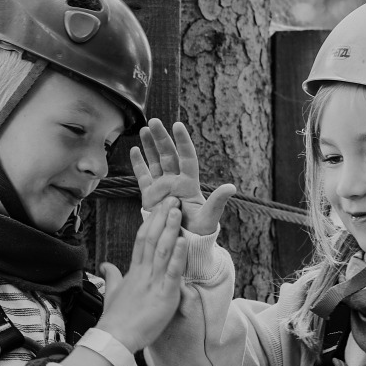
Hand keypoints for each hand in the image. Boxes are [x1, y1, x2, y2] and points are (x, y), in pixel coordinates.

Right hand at [97, 198, 186, 352]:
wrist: (113, 339)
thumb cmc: (114, 319)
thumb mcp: (112, 293)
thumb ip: (112, 277)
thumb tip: (106, 265)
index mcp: (134, 272)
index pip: (143, 240)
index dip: (151, 222)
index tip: (159, 206)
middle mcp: (144, 273)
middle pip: (152, 239)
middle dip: (162, 218)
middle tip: (172, 199)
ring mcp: (154, 283)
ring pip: (163, 250)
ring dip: (170, 229)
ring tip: (177, 210)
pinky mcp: (164, 296)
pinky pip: (172, 273)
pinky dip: (178, 257)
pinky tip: (182, 241)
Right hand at [130, 119, 236, 235]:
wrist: (185, 243)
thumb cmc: (200, 231)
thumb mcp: (210, 217)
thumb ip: (218, 201)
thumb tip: (231, 187)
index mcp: (189, 183)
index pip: (186, 157)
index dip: (182, 142)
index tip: (177, 125)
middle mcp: (175, 181)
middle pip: (168, 155)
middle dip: (161, 138)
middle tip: (154, 122)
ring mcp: (162, 188)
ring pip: (155, 161)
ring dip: (150, 145)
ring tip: (144, 129)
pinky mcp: (150, 197)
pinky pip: (143, 177)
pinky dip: (138, 164)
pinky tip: (134, 150)